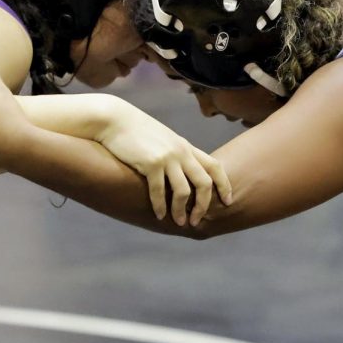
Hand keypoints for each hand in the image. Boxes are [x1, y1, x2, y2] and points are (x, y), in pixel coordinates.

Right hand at [96, 104, 232, 225]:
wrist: (115, 119)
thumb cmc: (135, 131)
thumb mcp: (162, 140)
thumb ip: (174, 154)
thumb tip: (178, 173)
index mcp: (186, 147)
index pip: (215, 166)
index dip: (224, 185)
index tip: (228, 201)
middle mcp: (181, 152)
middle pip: (204, 182)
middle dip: (203, 205)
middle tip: (197, 220)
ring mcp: (167, 157)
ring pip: (183, 191)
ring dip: (181, 210)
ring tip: (179, 222)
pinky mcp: (151, 163)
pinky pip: (159, 191)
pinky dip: (160, 206)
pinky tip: (159, 215)